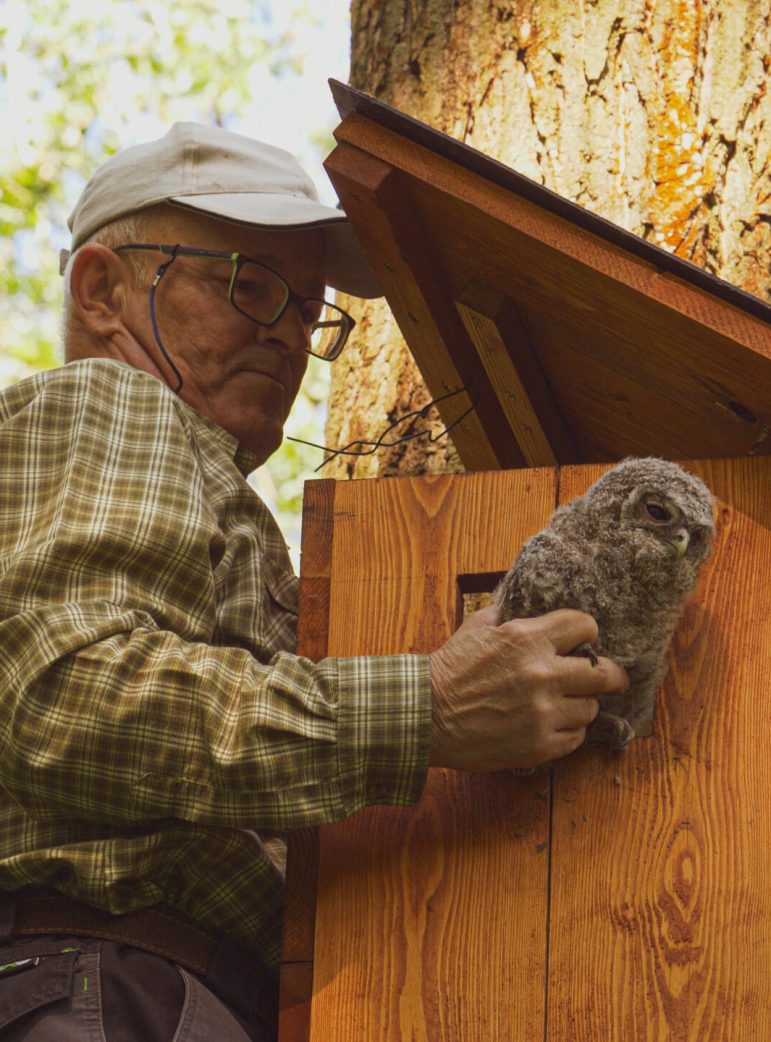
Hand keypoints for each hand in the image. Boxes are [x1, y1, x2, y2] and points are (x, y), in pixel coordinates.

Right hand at [428, 606, 628, 771]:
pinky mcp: (539, 745)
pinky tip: (552, 725)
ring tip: (566, 705)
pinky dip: (568, 731)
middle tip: (611, 678)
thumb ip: (507, 614)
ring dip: (581, 705)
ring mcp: (543, 712)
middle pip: (603, 672)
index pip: (585, 625)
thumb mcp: (476, 627)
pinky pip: (575, 737)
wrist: (425, 716)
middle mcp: (542, 674)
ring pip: (591, 708)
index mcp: (527, 638)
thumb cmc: (449, 670)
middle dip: (609, 674)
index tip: (586, 641)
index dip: (587, 632)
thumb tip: (525, 604)